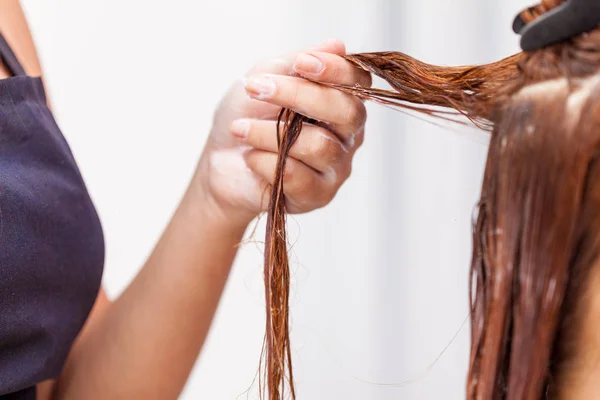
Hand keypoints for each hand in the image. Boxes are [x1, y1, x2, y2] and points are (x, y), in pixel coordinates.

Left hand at [195, 39, 371, 227]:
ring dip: (269, 134)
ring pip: (318, 146)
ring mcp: (335, 167)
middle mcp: (346, 134)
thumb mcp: (264, 78)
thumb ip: (296, 64)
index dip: (336, 70)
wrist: (221, 162)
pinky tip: (250, 157)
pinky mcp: (318, 195)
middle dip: (299, 96)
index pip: (357, 81)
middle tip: (255, 89)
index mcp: (339, 100)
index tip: (302, 62)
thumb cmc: (247, 116)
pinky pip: (299, 177)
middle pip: (345, 112)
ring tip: (240, 129)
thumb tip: (336, 44)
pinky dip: (266, 163)